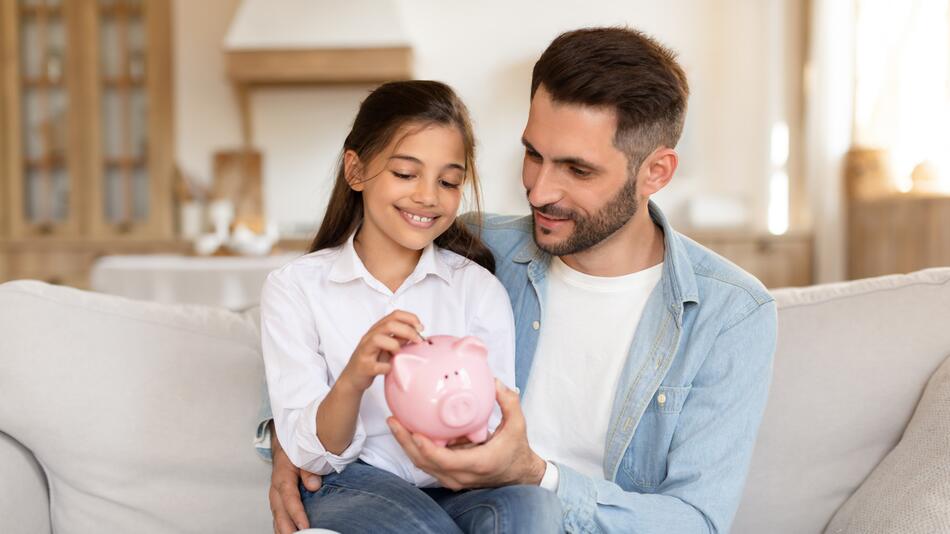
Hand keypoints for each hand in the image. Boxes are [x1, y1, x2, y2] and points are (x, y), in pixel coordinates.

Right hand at [268, 422, 320, 533]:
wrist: (284, 449)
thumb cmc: (295, 453)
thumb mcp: (304, 455)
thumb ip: (310, 469)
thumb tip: (314, 485)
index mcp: (282, 477)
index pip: (289, 498)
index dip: (296, 513)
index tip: (305, 526)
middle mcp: (276, 490)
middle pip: (280, 512)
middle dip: (288, 528)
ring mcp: (275, 497)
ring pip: (277, 517)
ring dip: (284, 530)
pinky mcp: (278, 502)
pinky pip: (279, 517)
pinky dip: (283, 528)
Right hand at [340, 311, 423, 391]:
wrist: (353, 377)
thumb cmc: (372, 360)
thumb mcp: (388, 346)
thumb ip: (399, 338)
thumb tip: (416, 333)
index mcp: (378, 330)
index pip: (395, 315)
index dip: (410, 318)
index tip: (420, 327)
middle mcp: (370, 337)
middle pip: (389, 324)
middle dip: (407, 331)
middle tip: (418, 340)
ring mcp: (365, 351)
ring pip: (377, 339)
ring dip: (394, 345)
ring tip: (399, 353)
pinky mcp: (363, 366)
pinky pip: (375, 365)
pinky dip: (386, 367)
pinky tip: (390, 368)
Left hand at [388, 380, 546, 489]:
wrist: (519, 475)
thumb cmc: (517, 449)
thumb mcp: (518, 424)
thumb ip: (508, 402)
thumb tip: (494, 381)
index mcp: (478, 463)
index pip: (446, 461)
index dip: (427, 448)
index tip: (414, 432)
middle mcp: (462, 475)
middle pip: (426, 463)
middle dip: (406, 443)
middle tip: (393, 420)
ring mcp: (454, 479)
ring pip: (423, 465)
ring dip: (406, 445)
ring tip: (395, 423)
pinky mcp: (449, 476)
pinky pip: (427, 463)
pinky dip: (415, 448)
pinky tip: (408, 429)